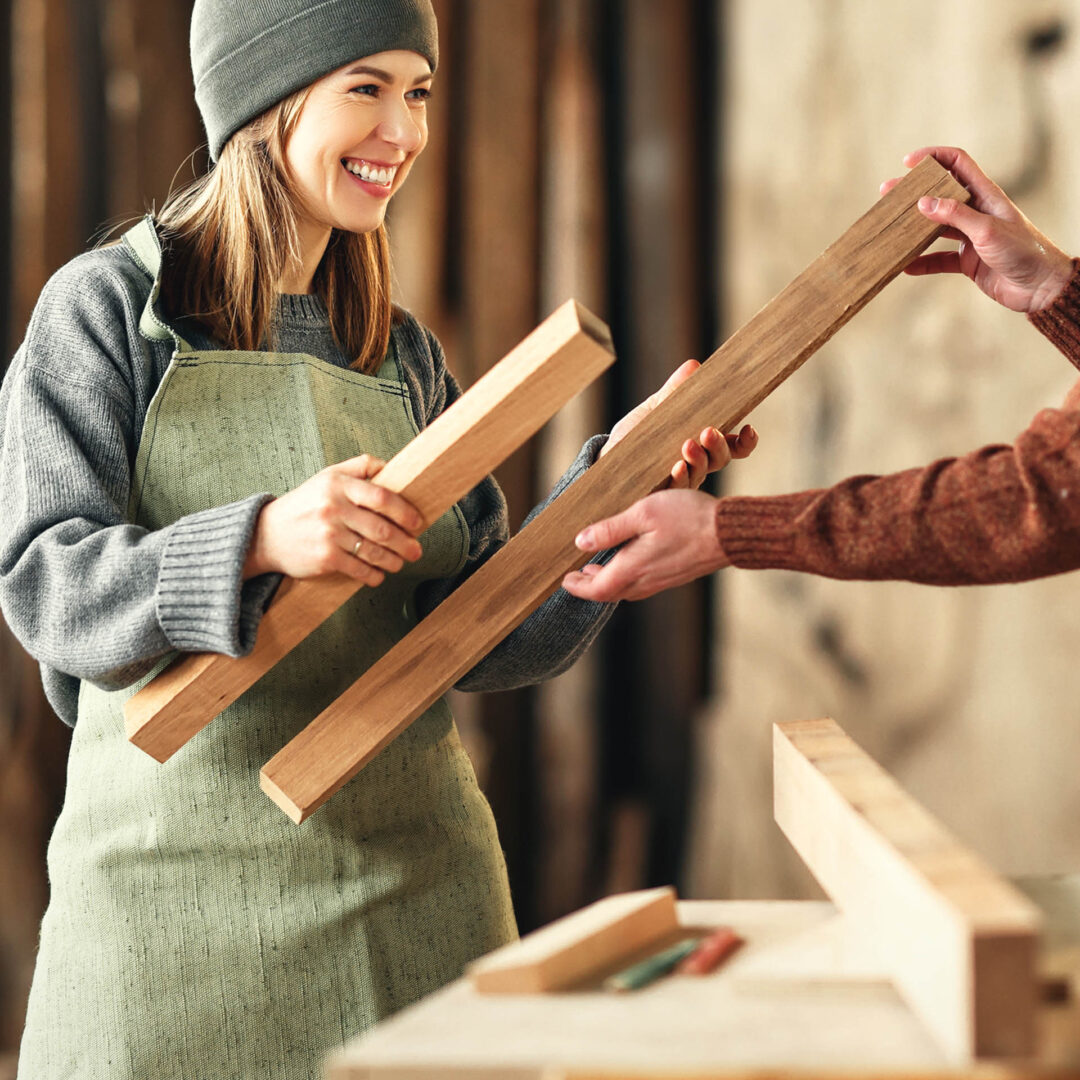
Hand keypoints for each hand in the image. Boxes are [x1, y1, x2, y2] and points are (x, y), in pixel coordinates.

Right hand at [243, 454, 423, 585]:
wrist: (266, 534)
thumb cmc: (304, 504)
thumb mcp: (328, 477)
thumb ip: (359, 467)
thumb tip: (391, 467)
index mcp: (338, 485)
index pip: (382, 496)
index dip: (404, 511)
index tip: (417, 522)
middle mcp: (333, 508)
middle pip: (382, 528)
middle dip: (405, 542)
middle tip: (417, 550)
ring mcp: (329, 535)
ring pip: (373, 551)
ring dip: (393, 560)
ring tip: (401, 562)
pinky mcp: (325, 558)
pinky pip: (359, 569)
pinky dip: (374, 575)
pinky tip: (379, 574)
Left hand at [562, 490, 730, 601]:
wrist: (730, 533)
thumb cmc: (688, 518)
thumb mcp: (643, 513)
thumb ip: (610, 529)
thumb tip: (581, 542)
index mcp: (633, 568)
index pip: (596, 589)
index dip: (577, 587)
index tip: (565, 579)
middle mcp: (646, 581)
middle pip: (610, 592)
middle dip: (590, 585)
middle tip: (577, 575)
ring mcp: (663, 580)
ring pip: (627, 589)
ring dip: (608, 581)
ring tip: (598, 566)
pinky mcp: (675, 575)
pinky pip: (643, 583)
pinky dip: (627, 576)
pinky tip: (630, 560)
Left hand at [603, 360, 757, 487]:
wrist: (608, 459)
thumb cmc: (637, 435)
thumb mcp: (656, 409)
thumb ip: (674, 391)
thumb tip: (693, 366)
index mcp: (702, 443)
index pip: (734, 446)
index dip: (746, 441)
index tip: (748, 429)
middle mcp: (698, 464)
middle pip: (721, 458)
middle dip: (719, 445)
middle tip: (708, 431)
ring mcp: (683, 480)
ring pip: (702, 473)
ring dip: (699, 459)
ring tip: (687, 446)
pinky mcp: (663, 492)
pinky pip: (677, 488)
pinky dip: (680, 477)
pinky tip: (677, 467)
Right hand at [881, 146, 1072, 312]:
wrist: (1039, 286)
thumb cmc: (1023, 251)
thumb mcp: (987, 230)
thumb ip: (955, 215)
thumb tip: (924, 202)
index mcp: (985, 195)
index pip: (957, 164)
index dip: (934, 157)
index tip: (909, 162)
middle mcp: (976, 212)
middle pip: (939, 195)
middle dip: (913, 193)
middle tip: (887, 193)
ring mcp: (970, 237)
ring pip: (935, 227)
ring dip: (913, 227)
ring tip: (890, 229)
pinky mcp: (967, 261)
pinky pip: (938, 259)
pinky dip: (922, 263)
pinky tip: (906, 267)